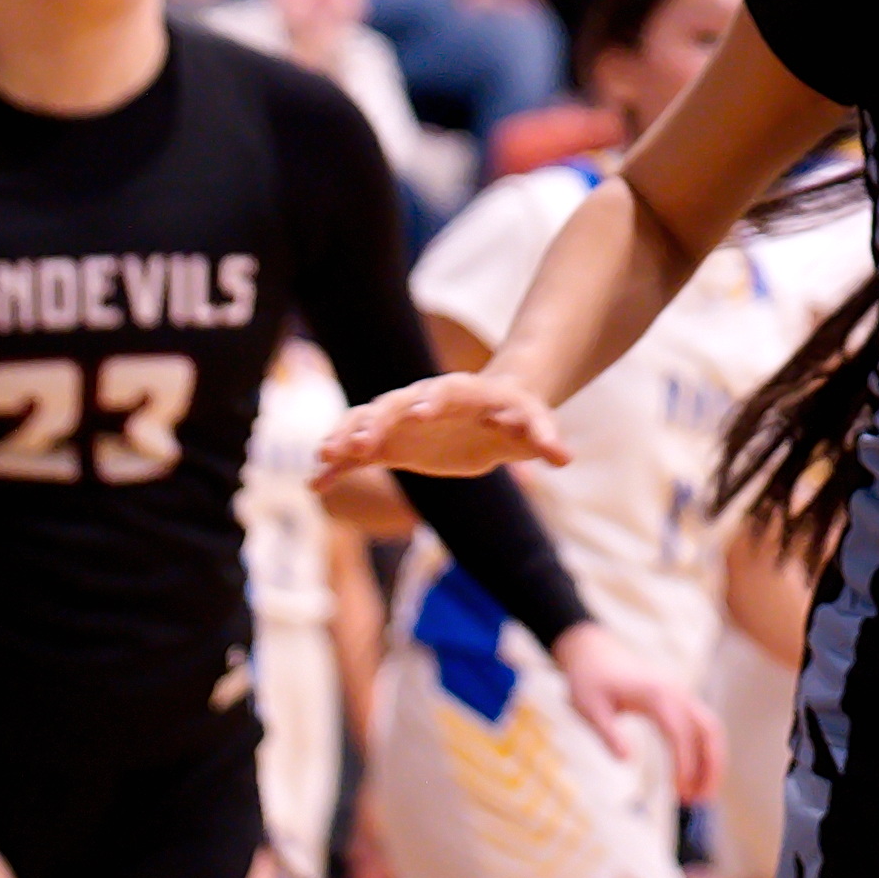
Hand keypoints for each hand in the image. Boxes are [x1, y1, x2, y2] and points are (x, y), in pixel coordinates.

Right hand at [313, 355, 569, 487]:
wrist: (496, 415)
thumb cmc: (518, 418)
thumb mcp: (534, 426)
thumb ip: (543, 439)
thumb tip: (562, 457)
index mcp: (462, 393)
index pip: (445, 392)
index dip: (432, 400)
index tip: (418, 412)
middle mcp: (423, 401)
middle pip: (396, 404)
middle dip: (377, 420)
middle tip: (358, 441)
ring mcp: (401, 421)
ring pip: (368, 422)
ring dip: (347, 436)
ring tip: (326, 454)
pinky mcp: (387, 444)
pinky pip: (357, 454)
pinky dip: (338, 467)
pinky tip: (316, 485)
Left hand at [561, 624, 718, 806]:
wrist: (593, 651)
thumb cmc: (588, 681)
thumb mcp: (589, 709)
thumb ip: (608, 734)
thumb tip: (626, 761)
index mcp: (655, 694)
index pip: (680, 732)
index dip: (684, 764)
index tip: (680, 794)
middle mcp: (676, 692)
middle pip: (708, 730)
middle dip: (710, 767)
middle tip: (699, 802)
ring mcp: (681, 694)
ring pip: (710, 729)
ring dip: (711, 762)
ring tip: (700, 796)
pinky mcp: (678, 700)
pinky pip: (702, 726)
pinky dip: (704, 752)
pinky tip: (693, 776)